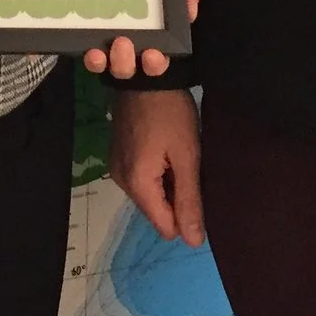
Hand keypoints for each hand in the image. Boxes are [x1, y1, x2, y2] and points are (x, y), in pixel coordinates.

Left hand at [84, 0, 202, 79]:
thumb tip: (189, 13)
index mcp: (151, 28)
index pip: (156, 57)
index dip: (155, 63)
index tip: (153, 55)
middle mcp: (125, 36)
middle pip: (126, 66)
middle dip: (125, 63)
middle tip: (124, 42)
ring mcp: (100, 33)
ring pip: (101, 63)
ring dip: (100, 62)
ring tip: (99, 51)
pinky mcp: (78, 24)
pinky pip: (78, 45)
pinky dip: (83, 51)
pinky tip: (85, 46)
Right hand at [108, 87, 203, 241]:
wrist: (145, 72)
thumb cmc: (171, 113)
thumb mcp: (187, 156)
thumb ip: (189, 200)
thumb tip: (194, 242)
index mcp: (138, 185)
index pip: (165, 227)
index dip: (186, 218)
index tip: (198, 191)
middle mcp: (122, 181)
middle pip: (156, 212)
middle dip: (176, 199)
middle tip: (191, 169)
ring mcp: (117, 167)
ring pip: (150, 196)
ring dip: (167, 185)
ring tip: (180, 158)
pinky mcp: (118, 155)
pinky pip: (141, 179)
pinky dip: (157, 173)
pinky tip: (167, 151)